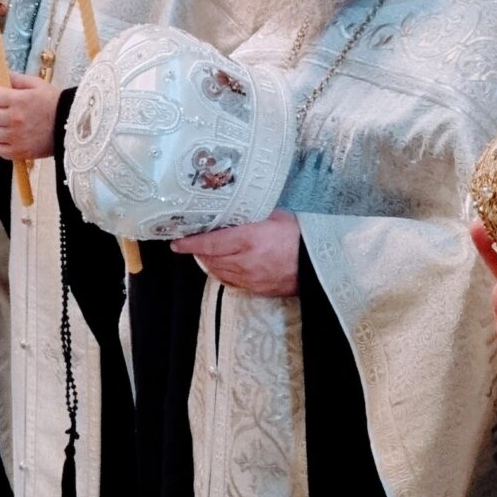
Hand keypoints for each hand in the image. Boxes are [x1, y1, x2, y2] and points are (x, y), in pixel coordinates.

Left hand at [0, 72, 59, 163]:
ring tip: (11, 127)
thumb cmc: (55, 104)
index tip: (2, 98)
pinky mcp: (20, 152)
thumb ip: (19, 79)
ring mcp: (16, 137)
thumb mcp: (39, 85)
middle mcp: (15, 119)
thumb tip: (4, 75)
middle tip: (5, 113)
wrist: (73, 127)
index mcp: (19, 100)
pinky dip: (4, 145)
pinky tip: (14, 139)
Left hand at [171, 211, 300, 295]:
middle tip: (190, 240)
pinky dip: (222, 272)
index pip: (211, 242)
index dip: (191, 243)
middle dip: (198, 250)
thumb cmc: (300, 235)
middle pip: (210, 258)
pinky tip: (223, 264)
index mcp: (250, 239)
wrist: (319, 265)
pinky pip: (231, 281)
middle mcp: (246, 261)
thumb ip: (252, 213)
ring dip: (209, 261)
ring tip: (206, 250)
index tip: (176, 241)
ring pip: (218, 271)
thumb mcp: (276, 215)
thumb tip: (234, 207)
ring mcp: (250, 279)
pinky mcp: (256, 289)